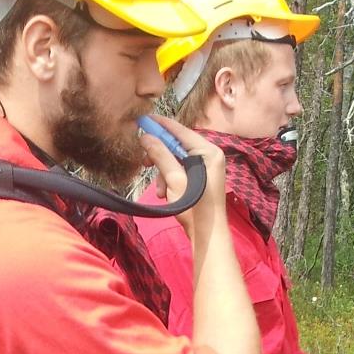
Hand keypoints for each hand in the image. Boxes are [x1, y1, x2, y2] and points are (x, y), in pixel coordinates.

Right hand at [139, 113, 225, 236]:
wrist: (207, 235)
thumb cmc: (195, 207)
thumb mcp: (175, 179)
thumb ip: (161, 155)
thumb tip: (146, 137)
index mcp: (209, 151)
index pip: (181, 131)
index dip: (161, 125)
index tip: (144, 118)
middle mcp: (209, 156)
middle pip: (178, 146)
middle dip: (160, 156)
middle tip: (144, 161)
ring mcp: (206, 168)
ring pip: (176, 160)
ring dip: (163, 173)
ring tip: (161, 191)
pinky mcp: (200, 179)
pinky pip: (180, 171)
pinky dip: (169, 180)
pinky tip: (166, 195)